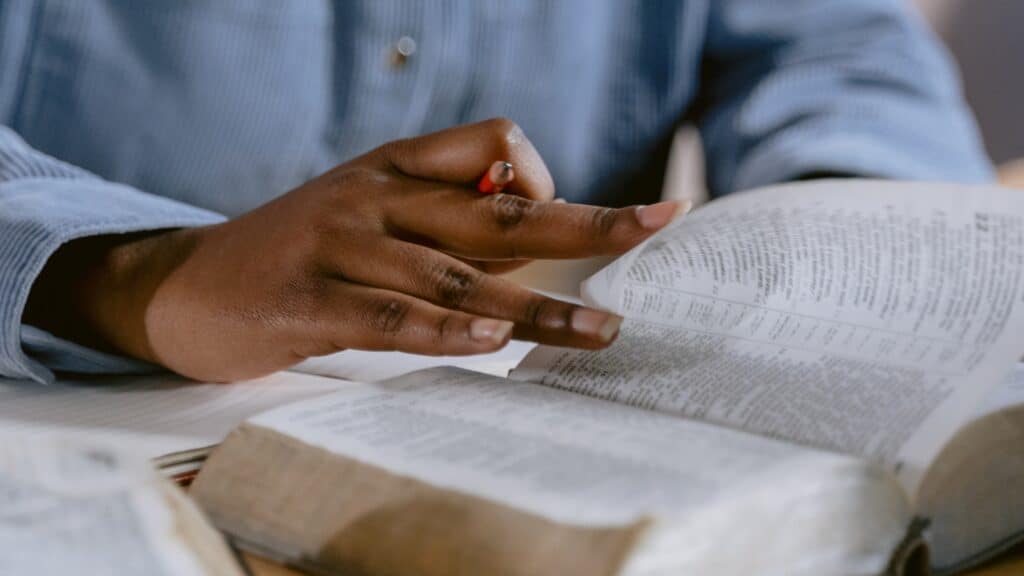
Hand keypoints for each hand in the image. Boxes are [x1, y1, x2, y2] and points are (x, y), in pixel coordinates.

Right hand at [26, 119, 685, 381]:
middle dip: (586, 224)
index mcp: (395, 169)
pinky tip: (490, 338)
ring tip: (602, 330)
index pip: (493, 141)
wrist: (186, 285)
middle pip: (498, 207)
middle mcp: (374, 198)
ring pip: (456, 273)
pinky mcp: (304, 304)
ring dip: (537, 305)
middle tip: (657, 223)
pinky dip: (442, 327)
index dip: (540, 175)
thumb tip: (537, 221)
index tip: (554, 218)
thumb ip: (447, 217)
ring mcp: (338, 246)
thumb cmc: (298, 253)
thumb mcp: (371, 212)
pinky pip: (385, 315)